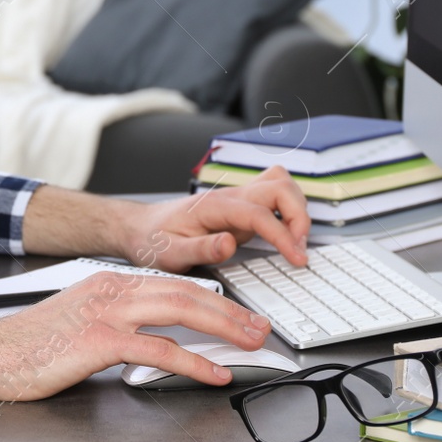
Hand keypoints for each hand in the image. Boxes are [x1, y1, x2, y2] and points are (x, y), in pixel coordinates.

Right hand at [0, 271, 271, 400]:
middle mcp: (114, 290)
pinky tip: (214, 373)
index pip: (175, 284)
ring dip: (223, 328)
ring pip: (181, 311)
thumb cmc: (31, 344)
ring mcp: (108, 313)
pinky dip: (193, 361)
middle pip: (187, 292)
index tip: (239, 314)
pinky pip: (159, 349)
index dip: (214, 298)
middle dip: (230, 311)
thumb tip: (154, 338)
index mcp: (111, 283)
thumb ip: (118, 322)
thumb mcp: (82, 320)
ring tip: (250, 344)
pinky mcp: (101, 341)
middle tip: (259, 328)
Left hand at [119, 166, 310, 271]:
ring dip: (297, 208)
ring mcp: (237, 199)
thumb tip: (228, 244)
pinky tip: (287, 233)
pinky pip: (275, 195)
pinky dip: (289, 209)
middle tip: (299, 248)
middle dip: (298, 215)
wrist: (141, 228)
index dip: (283, 234)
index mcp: (213, 206)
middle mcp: (229, 197)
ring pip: (281, 183)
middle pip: (279, 186)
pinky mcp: (241, 207)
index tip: (296, 257)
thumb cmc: (153, 240)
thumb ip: (200, 249)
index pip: (258, 213)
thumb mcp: (170, 253)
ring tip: (296, 242)